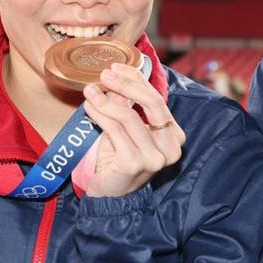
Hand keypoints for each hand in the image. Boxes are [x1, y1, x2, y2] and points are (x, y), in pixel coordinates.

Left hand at [78, 62, 185, 197]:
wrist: (110, 195)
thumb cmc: (119, 158)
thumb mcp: (127, 128)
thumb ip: (127, 105)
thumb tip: (114, 77)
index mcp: (174, 136)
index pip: (158, 99)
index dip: (137, 79)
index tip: (116, 67)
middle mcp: (170, 147)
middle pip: (152, 103)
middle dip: (126, 84)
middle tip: (104, 74)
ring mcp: (154, 157)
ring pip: (129, 116)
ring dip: (106, 100)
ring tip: (90, 91)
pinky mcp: (134, 163)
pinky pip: (115, 130)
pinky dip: (100, 114)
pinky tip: (89, 107)